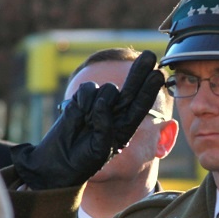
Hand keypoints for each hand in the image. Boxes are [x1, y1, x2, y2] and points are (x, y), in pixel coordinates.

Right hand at [10, 51, 165, 188]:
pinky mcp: (82, 99)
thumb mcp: (101, 148)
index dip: (150, 89)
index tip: (159, 75)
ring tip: (87, 123)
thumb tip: (103, 102)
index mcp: (125, 126)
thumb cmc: (84, 159)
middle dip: (139, 71)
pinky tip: (79, 114)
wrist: (60, 161)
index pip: (141, 104)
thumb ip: (106, 126)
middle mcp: (115, 112)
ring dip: (98, 104)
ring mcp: (99, 104)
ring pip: (107, 89)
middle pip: (131, 88)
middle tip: (149, 55)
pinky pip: (88, 89)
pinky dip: (84, 99)